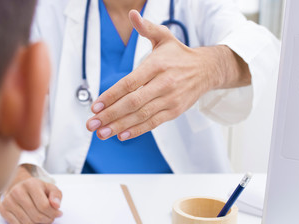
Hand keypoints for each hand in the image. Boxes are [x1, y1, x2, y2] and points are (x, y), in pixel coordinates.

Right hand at [0, 166, 62, 223]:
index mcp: (31, 184)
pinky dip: (25, 223)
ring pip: (27, 222)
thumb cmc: (37, 189)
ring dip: (36, 222)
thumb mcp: (50, 188)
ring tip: (38, 214)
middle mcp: (17, 191)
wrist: (19, 186)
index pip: (44, 205)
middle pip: (36, 215)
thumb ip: (56, 195)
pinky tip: (27, 215)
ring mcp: (8, 200)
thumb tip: (56, 205)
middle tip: (50, 217)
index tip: (58, 214)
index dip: (53, 213)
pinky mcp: (2, 208)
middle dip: (47, 219)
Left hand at [86, 10, 249, 140]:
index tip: (95, 106)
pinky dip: (137, 130)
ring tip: (101, 133)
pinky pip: (153, 123)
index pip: (130, 83)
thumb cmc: (179, 55)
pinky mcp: (174, 111)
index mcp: (157, 66)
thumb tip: (132, 13)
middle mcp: (163, 84)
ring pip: (141, 115)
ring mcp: (170, 100)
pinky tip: (121, 135)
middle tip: (91, 124)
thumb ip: (146, 28)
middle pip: (133, 102)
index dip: (111, 96)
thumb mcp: (164, 37)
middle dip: (110, 115)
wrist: (207, 70)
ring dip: (119, 126)